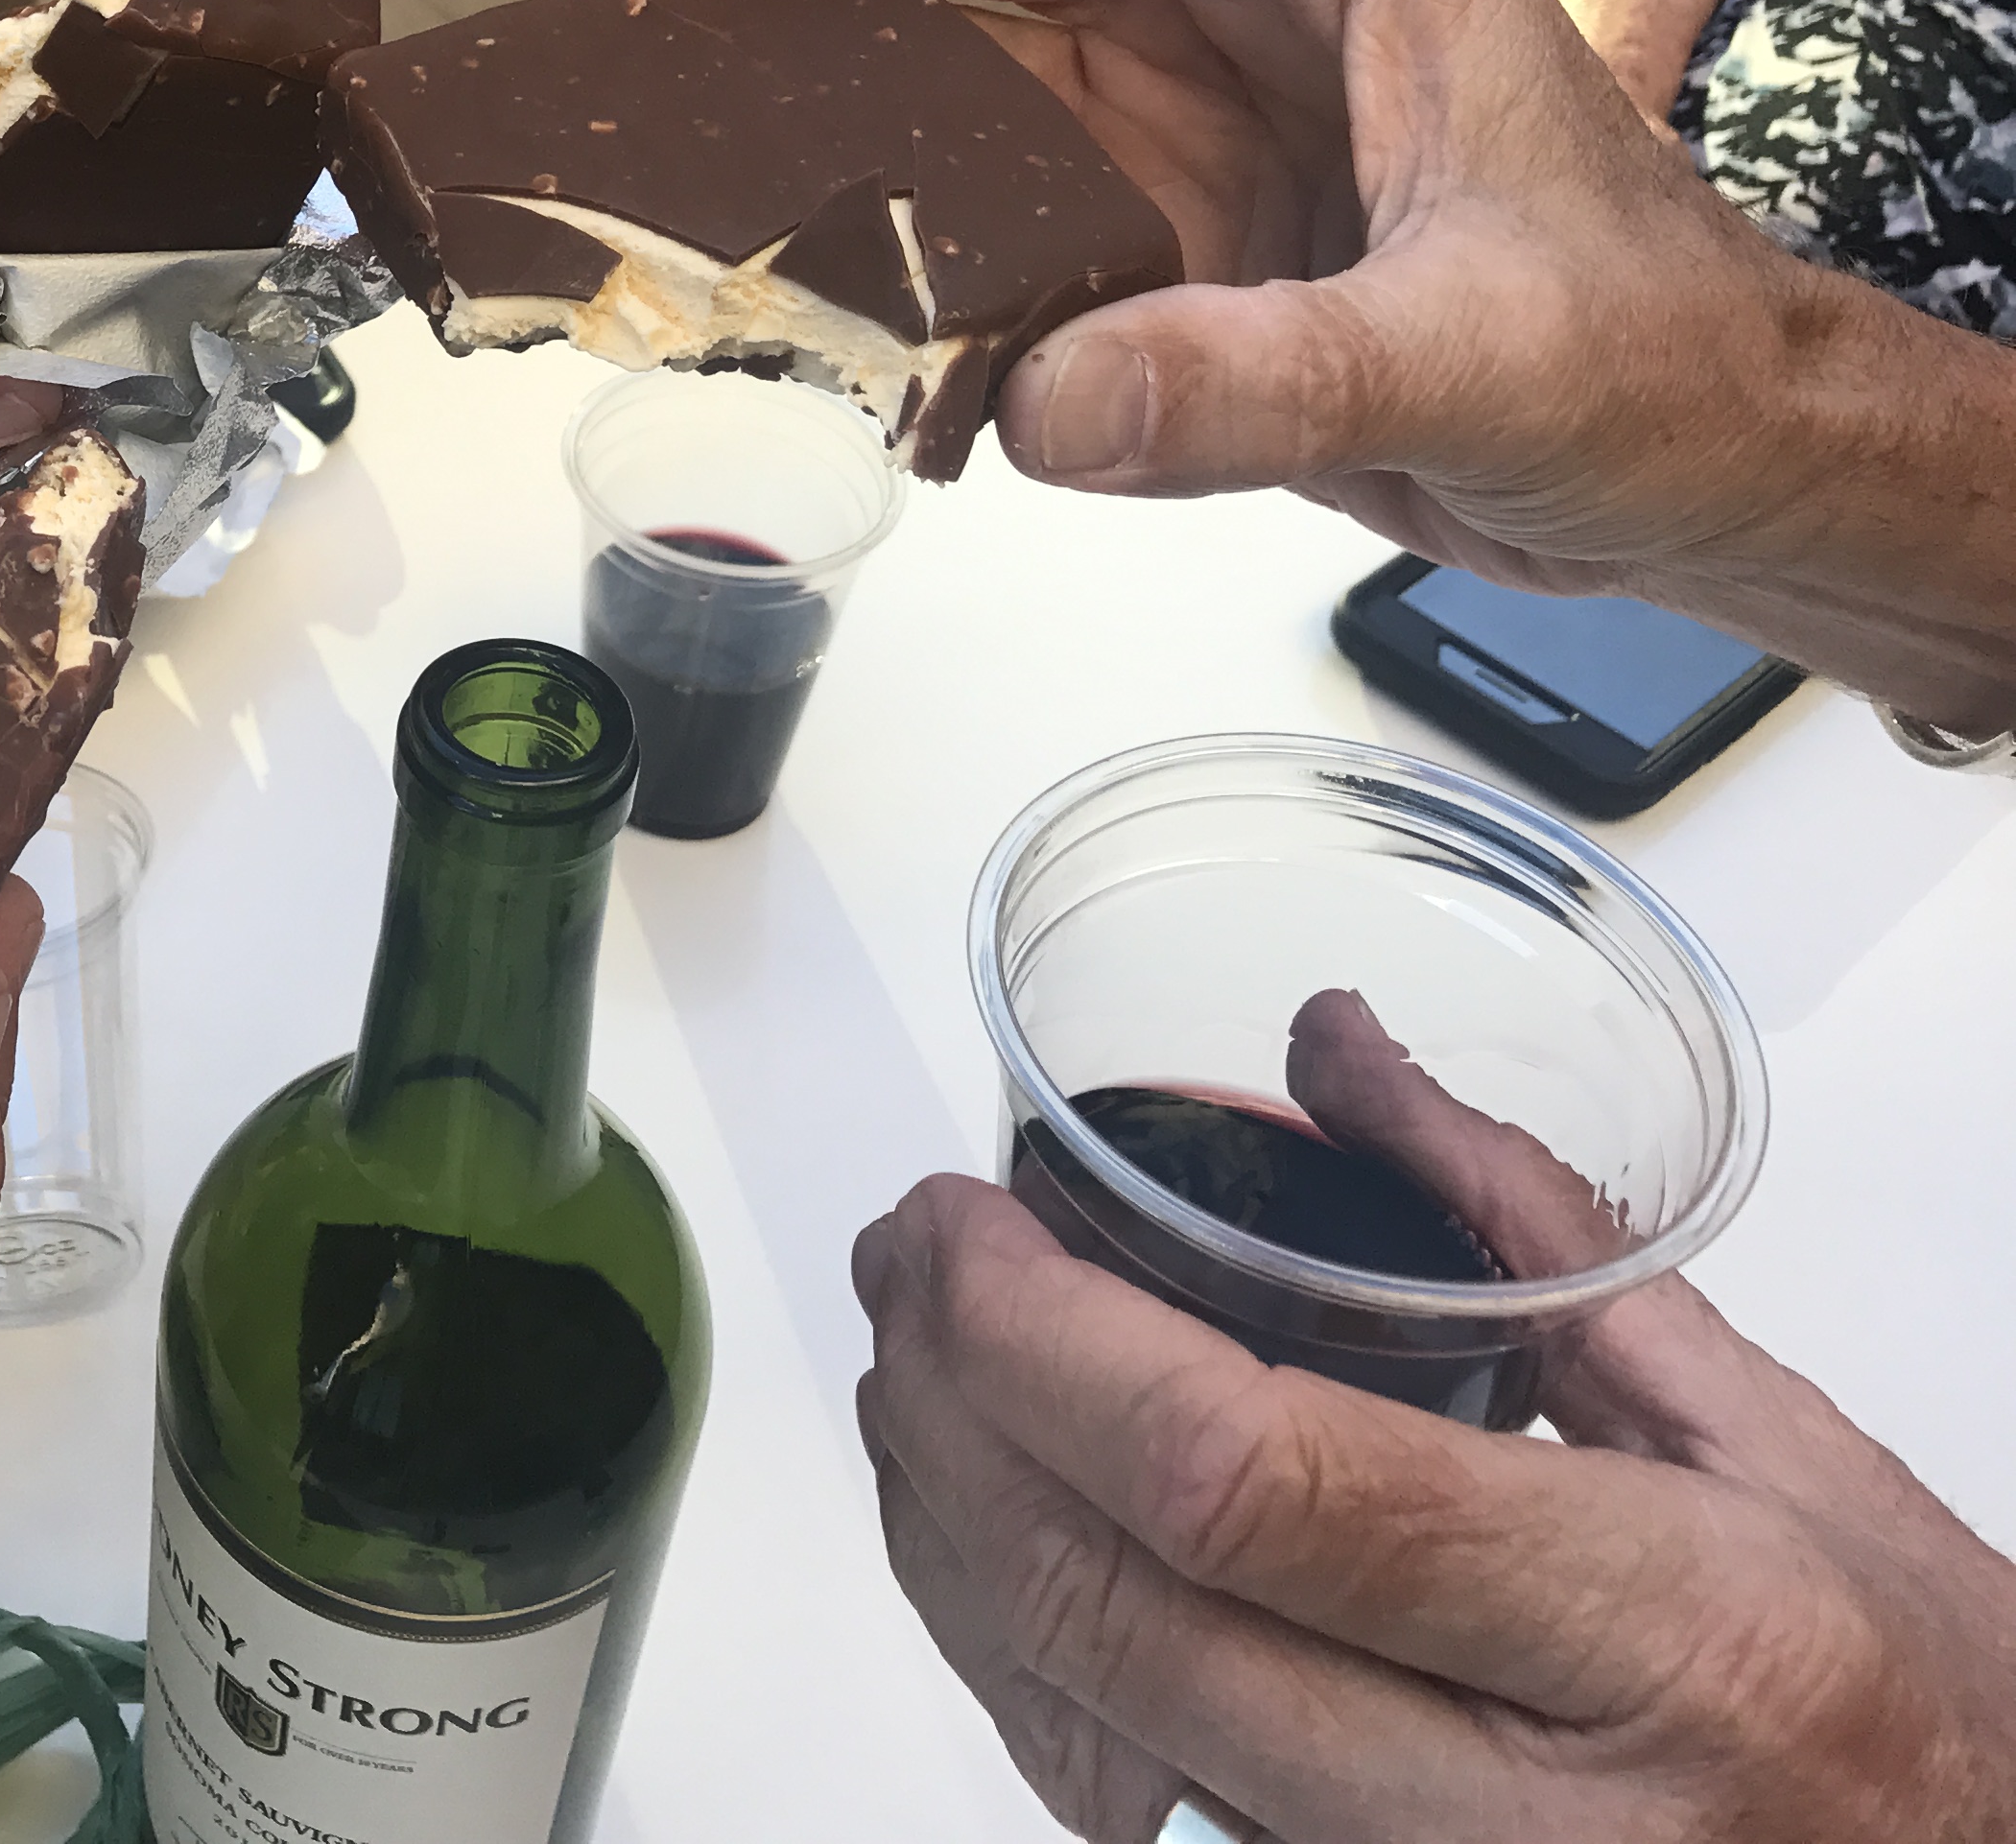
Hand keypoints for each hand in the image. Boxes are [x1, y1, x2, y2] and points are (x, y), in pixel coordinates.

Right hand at [560, 0, 1870, 598]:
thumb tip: (1044, 404)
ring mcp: (1178, 110)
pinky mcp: (1146, 230)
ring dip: (800, 65)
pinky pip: (969, 192)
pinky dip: (870, 218)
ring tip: (652, 114)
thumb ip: (1268, 377)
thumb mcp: (1487, 354)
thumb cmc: (1660, 361)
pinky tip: (776, 259)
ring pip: (946, 36)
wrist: (1708, 479)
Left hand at [852, 1158, 2015, 1840]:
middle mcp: (1507, 1816)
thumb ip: (1530, 1232)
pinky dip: (1015, 1660)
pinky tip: (994, 1536)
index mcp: (1652, 1636)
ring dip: (947, 1530)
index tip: (965, 1228)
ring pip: (1072, 1723)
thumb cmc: (1909, 1713)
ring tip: (924, 1371)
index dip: (1043, 1341)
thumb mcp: (1772, 1445)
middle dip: (952, 1410)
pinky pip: (1115, 1808)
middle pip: (1112, 1605)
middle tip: (911, 1269)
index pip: (1245, 1484)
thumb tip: (1335, 1052)